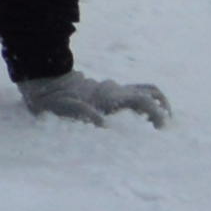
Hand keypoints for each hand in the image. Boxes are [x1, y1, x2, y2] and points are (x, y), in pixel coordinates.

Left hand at [20, 71, 171, 127]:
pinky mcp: (108, 94)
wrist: (43, 82)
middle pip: (150, 92)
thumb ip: (81, 112)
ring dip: (156, 105)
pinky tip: (141, 123)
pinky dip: (143, 106)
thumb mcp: (61, 108)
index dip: (157, 112)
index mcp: (108, 96)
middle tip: (167, 129)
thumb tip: (103, 123)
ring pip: (144, 92)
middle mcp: (115, 91)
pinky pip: (132, 97)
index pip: (142, 100)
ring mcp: (112, 90)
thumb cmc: (51, 99)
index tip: (163, 129)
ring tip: (160, 126)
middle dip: (164, 108)